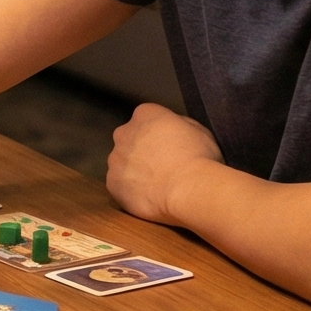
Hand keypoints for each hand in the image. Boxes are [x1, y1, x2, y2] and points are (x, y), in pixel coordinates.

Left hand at [102, 103, 220, 222]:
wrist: (188, 188)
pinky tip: (148, 196)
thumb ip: (179, 124)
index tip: (170, 146)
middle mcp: (124, 133)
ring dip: (135, 171)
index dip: (158, 133)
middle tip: (161, 166)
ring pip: (122, 163)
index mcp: (145, 114)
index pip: (146, 118)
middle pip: (129, 139)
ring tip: (156, 184)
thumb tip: (173, 130)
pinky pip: (120, 185)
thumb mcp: (199, 130)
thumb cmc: (199, 157)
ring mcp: (115, 158)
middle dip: (141, 150)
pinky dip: (131, 190)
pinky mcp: (112, 182)